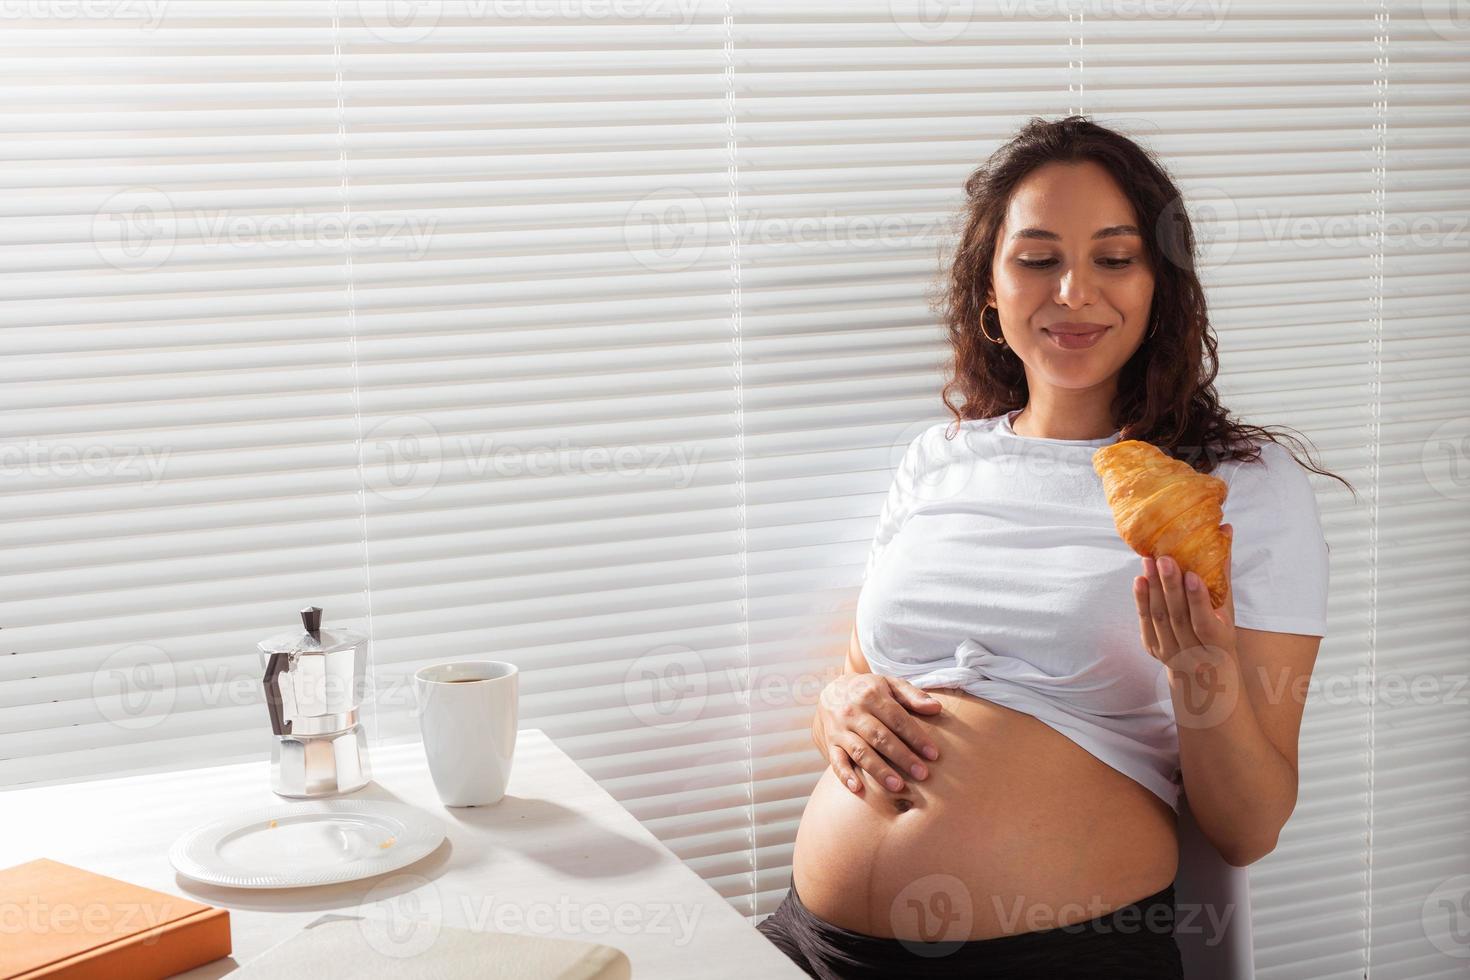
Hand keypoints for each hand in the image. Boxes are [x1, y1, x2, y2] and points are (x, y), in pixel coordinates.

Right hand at [817, 673, 941, 795]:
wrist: (832, 690)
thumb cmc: (869, 690)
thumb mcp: (890, 684)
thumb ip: (913, 695)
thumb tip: (936, 707)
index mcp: (871, 695)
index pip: (897, 719)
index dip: (916, 737)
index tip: (933, 754)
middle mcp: (853, 712)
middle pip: (880, 737)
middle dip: (902, 757)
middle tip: (922, 774)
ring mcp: (840, 729)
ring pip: (860, 752)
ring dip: (879, 770)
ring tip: (898, 786)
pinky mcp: (830, 743)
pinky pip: (836, 761)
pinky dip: (845, 775)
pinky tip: (858, 789)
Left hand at [1135, 524, 1237, 685]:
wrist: (1205, 670)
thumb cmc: (1219, 630)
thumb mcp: (1226, 607)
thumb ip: (1222, 571)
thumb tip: (1225, 529)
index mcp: (1218, 641)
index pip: (1204, 622)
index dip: (1197, 599)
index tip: (1192, 575)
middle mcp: (1194, 650)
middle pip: (1178, 617)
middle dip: (1170, 587)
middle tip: (1164, 558)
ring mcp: (1171, 652)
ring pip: (1160, 618)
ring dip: (1153, 589)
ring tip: (1149, 561)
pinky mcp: (1153, 648)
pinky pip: (1145, 622)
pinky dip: (1141, 601)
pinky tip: (1139, 580)